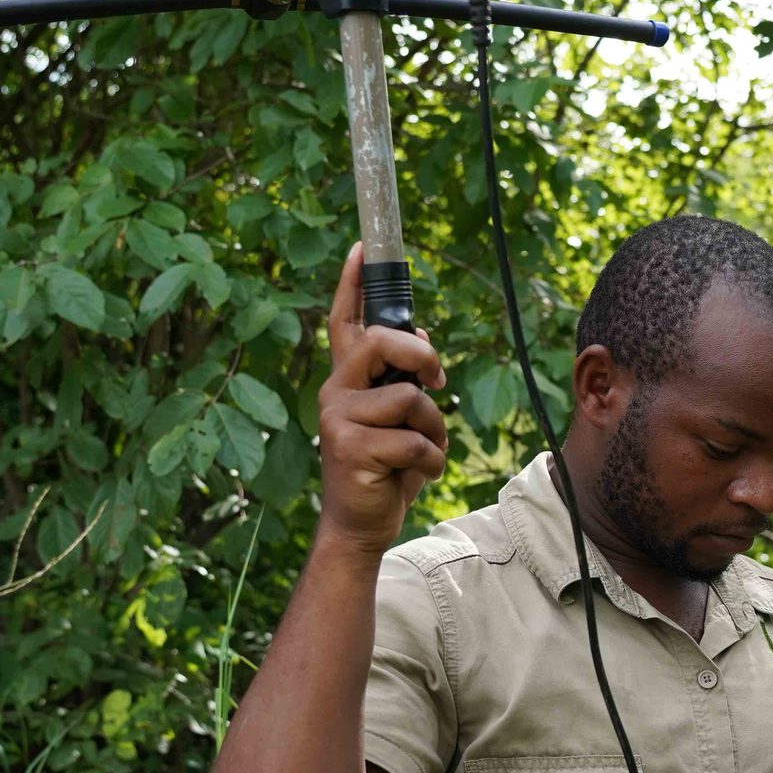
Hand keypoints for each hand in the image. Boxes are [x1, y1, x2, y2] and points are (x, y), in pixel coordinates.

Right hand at [314, 243, 449, 558]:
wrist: (360, 525)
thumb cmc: (384, 468)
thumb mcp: (398, 420)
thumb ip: (403, 380)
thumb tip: (422, 335)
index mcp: (347, 380)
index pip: (346, 321)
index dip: (354, 284)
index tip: (363, 248)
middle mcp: (335, 391)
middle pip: (381, 341)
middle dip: (422, 355)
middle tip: (437, 379)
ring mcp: (338, 420)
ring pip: (410, 397)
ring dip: (435, 428)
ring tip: (423, 452)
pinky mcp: (350, 449)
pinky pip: (414, 441)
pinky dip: (431, 461)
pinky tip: (417, 475)